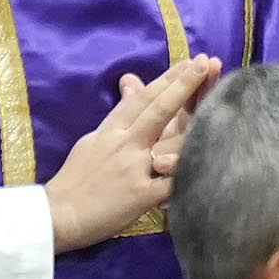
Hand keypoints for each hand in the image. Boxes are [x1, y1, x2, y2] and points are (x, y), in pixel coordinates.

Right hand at [41, 51, 219, 251]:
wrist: (57, 215)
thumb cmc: (74, 178)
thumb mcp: (93, 139)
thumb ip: (118, 115)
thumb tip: (130, 84)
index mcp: (111, 130)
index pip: (142, 98)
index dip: (167, 79)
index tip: (187, 63)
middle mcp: (124, 144)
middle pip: (158, 109)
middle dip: (183, 84)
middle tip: (204, 63)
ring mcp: (134, 168)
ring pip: (172, 143)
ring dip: (197, 125)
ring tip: (221, 106)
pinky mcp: (140, 196)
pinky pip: (172, 183)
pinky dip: (189, 174)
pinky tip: (213, 162)